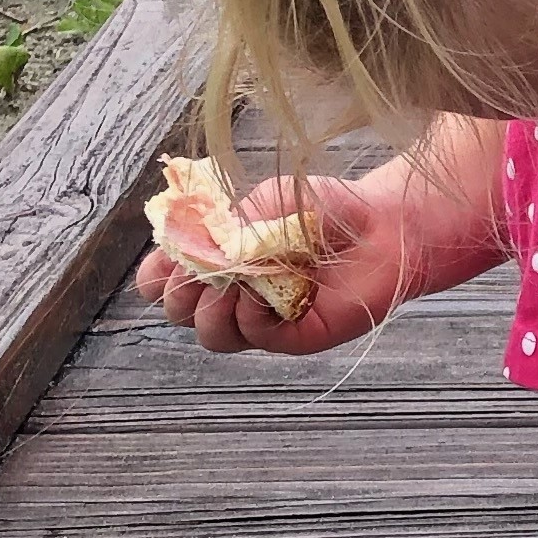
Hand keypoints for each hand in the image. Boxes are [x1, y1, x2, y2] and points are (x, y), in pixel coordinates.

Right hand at [136, 167, 420, 356]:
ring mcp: (262, 318)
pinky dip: (251, 315)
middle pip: (178, 314)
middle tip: (200, 271)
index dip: (156, 275)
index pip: (162, 281)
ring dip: (212, 309)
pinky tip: (266, 292)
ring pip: (211, 336)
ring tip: (235, 283)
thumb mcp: (265, 200)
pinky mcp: (294, 336)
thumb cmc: (322, 207)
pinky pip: (254, 336)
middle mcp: (233, 294)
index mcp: (217, 259)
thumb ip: (228, 223)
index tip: (168, 256)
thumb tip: (199, 253)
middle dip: (179, 293)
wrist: (381, 224)